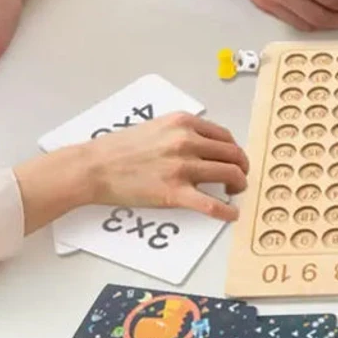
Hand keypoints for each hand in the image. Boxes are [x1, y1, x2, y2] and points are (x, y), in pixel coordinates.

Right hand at [15, 113, 249, 231]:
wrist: (96, 166)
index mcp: (184, 123)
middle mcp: (187, 141)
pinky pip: (211, 204)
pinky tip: (231, 215)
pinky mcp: (174, 193)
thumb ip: (182, 131)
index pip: (224, 136)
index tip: (235, 158)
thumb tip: (205, 145)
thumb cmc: (121, 148)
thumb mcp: (157, 126)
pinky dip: (226, 211)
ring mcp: (182, 167)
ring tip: (236, 191)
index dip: (234, 150)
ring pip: (228, 175)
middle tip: (241, 177)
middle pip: (232, 154)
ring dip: (238, 184)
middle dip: (242, 167)